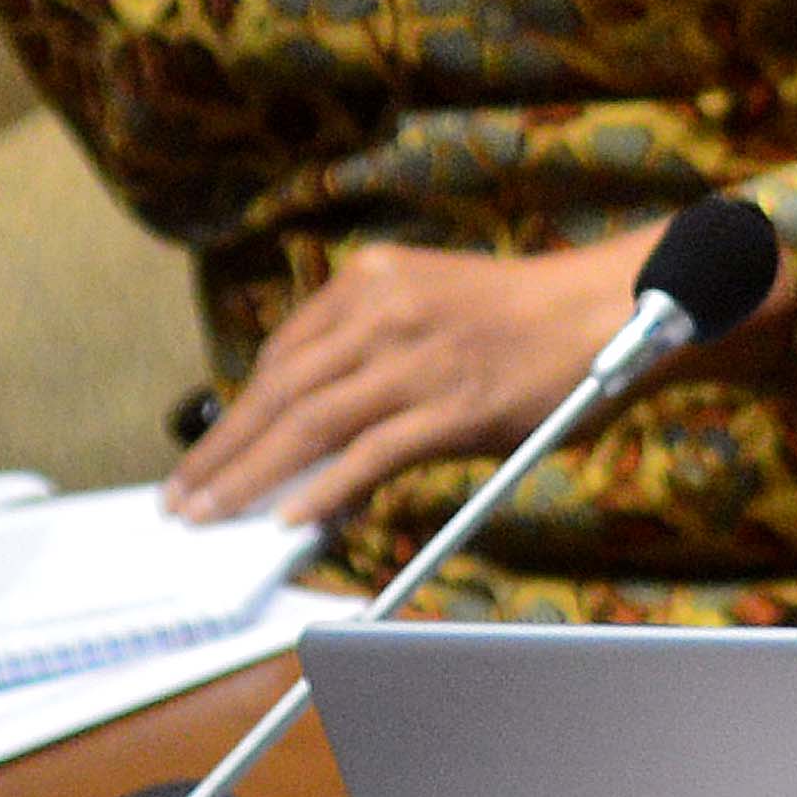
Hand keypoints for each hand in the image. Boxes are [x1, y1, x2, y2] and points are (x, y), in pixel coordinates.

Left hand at [167, 232, 693, 530]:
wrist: (613, 304)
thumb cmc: (527, 315)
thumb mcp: (433, 304)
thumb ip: (372, 354)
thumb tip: (318, 437)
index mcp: (372, 278)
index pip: (282, 354)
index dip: (238, 413)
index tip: (210, 453)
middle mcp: (384, 310)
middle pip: (280, 391)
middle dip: (224, 452)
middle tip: (183, 498)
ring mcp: (418, 358)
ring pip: (310, 424)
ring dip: (252, 478)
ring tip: (213, 517)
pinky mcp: (454, 404)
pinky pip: (371, 453)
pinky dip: (326, 488)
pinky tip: (294, 517)